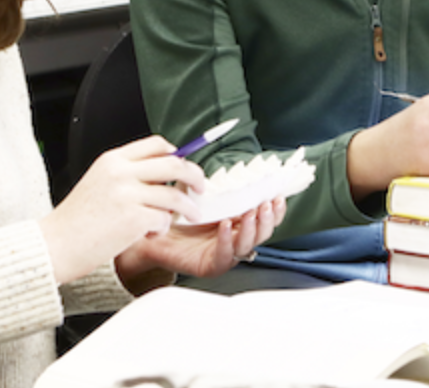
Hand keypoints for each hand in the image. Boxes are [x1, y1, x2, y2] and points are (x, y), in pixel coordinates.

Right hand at [39, 135, 206, 284]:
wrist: (54, 245)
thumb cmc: (76, 220)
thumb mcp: (99, 182)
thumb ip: (126, 173)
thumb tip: (160, 173)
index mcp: (113, 159)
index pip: (156, 144)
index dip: (177, 153)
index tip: (185, 164)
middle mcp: (121, 172)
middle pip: (174, 165)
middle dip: (194, 176)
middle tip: (200, 188)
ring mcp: (127, 194)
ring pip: (174, 195)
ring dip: (187, 207)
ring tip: (191, 215)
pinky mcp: (132, 219)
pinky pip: (163, 220)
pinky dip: (162, 228)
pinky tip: (151, 233)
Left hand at [114, 196, 286, 294]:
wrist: (151, 234)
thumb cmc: (174, 214)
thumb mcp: (196, 193)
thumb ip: (212, 182)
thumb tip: (227, 164)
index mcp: (236, 222)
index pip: (262, 216)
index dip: (274, 207)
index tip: (277, 194)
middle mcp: (234, 239)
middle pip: (261, 233)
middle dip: (267, 218)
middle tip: (267, 204)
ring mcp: (224, 254)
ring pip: (247, 245)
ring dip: (252, 229)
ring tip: (250, 213)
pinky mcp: (210, 266)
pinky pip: (225, 256)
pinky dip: (227, 240)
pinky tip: (225, 226)